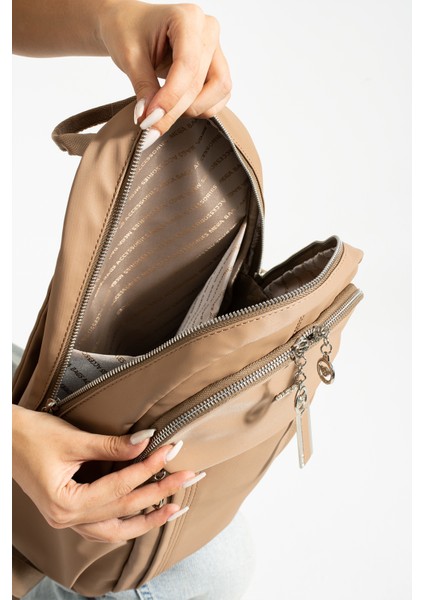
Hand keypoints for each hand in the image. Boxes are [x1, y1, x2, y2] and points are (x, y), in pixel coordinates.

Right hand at [12, 405, 197, 542]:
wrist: (4, 439)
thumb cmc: (30, 436)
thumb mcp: (72, 439)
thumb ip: (111, 445)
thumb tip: (146, 442)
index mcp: (65, 503)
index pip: (120, 486)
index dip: (149, 466)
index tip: (172, 449)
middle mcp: (67, 519)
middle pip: (124, 509)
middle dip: (160, 492)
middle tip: (190, 477)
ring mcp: (67, 520)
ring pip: (117, 529)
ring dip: (148, 518)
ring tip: (177, 507)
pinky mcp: (69, 513)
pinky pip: (104, 527)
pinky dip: (127, 522)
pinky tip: (145, 515)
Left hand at [98, 1, 231, 137]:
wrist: (130, 25)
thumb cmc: (129, 30)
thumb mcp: (129, 57)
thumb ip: (143, 87)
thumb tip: (151, 118)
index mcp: (187, 17)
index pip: (187, 65)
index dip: (170, 97)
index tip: (150, 118)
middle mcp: (207, 30)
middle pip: (200, 82)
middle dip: (175, 109)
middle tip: (151, 126)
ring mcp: (216, 49)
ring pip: (218, 90)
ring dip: (192, 109)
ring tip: (165, 111)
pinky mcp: (217, 67)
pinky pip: (220, 96)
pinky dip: (202, 108)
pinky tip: (178, 107)